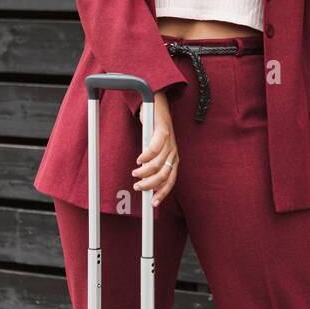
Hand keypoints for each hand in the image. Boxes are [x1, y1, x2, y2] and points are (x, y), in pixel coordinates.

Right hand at [133, 91, 177, 205]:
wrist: (158, 105)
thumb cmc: (155, 131)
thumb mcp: (156, 151)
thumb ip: (152, 165)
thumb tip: (145, 182)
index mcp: (173, 159)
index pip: (171, 181)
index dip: (162, 193)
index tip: (153, 203)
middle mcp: (174, 152)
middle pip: (164, 175)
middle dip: (150, 185)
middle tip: (138, 186)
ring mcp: (170, 141)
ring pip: (159, 164)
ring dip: (145, 172)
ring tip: (135, 173)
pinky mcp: (164, 130)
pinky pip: (156, 147)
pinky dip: (146, 155)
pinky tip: (139, 159)